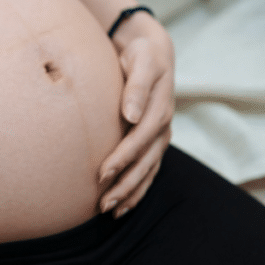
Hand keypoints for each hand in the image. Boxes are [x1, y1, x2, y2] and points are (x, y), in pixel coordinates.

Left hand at [98, 13, 174, 217]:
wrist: (152, 53)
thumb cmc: (141, 56)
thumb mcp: (141, 63)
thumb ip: (137, 86)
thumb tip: (132, 114)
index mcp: (159, 109)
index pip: (140, 138)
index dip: (123, 157)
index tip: (101, 173)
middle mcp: (162, 126)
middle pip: (146, 162)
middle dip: (125, 184)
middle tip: (103, 203)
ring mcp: (159, 136)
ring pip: (148, 171)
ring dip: (131, 192)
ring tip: (111, 212)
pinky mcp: (153, 142)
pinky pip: (148, 170)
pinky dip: (137, 189)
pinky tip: (122, 206)